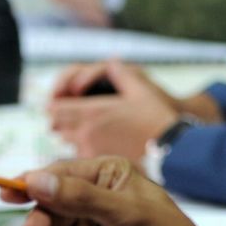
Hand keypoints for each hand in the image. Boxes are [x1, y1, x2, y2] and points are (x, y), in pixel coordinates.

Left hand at [48, 60, 180, 157]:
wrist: (171, 149)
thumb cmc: (157, 118)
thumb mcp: (140, 89)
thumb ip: (121, 73)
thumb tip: (113, 61)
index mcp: (93, 112)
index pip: (55, 109)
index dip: (54, 104)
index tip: (58, 103)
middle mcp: (87, 132)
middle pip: (55, 126)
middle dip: (59, 119)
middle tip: (66, 116)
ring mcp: (91, 150)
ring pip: (65, 141)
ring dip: (68, 134)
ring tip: (83, 130)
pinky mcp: (99, 164)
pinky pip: (79, 155)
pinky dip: (81, 149)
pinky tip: (96, 145)